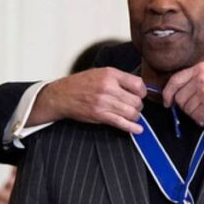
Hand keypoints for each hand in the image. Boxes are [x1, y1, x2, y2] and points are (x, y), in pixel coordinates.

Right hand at [28, 68, 146, 132]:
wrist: (61, 95)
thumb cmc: (80, 84)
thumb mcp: (100, 72)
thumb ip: (118, 78)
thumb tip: (137, 87)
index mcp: (110, 74)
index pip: (138, 84)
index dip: (142, 92)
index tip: (139, 95)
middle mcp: (108, 87)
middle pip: (136, 100)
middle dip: (138, 106)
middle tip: (133, 107)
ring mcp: (104, 102)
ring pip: (131, 113)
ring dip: (134, 116)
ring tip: (131, 116)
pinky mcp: (100, 115)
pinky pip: (121, 123)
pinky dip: (132, 128)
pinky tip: (137, 130)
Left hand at [161, 63, 203, 125]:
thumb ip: (195, 79)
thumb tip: (174, 93)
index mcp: (201, 68)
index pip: (175, 80)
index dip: (168, 93)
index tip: (167, 101)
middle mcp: (202, 78)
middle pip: (179, 97)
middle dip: (184, 106)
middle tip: (196, 107)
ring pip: (186, 109)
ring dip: (193, 113)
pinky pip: (196, 116)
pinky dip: (200, 119)